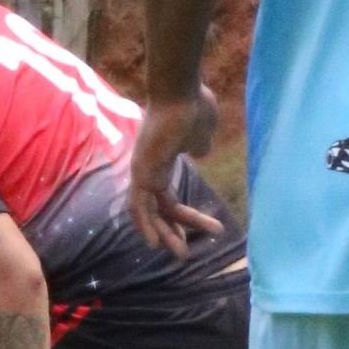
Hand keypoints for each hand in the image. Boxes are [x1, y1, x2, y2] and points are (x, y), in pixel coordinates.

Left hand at [128, 90, 223, 257]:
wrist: (183, 94)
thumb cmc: (193, 108)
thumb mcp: (201, 135)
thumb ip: (198, 147)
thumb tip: (198, 153)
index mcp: (161, 163)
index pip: (169, 198)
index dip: (186, 216)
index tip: (210, 228)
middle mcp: (148, 170)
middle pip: (158, 209)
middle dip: (173, 231)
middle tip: (184, 253)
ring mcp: (142, 171)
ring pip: (148, 211)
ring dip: (163, 233)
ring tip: (179, 254)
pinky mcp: (141, 171)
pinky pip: (138, 204)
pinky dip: (144, 223)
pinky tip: (155, 241)